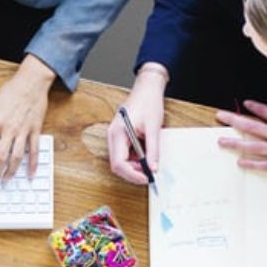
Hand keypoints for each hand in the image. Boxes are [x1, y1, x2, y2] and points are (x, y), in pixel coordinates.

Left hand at [0, 55, 53, 180]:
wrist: (32, 81)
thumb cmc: (11, 90)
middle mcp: (10, 129)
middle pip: (1, 156)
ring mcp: (24, 131)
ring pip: (17, 156)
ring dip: (11, 171)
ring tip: (6, 180)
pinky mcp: (36, 130)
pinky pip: (34, 150)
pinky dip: (33, 163)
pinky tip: (30, 174)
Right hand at [106, 64, 166, 183]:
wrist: (147, 88)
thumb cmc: (148, 103)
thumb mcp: (154, 128)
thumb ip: (153, 150)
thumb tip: (153, 168)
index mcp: (118, 134)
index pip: (119, 163)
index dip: (132, 174)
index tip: (147, 178)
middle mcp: (112, 137)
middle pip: (117, 165)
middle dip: (133, 172)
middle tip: (150, 173)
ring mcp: (115, 137)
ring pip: (120, 162)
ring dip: (134, 166)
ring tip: (149, 163)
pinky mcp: (119, 137)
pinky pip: (123, 154)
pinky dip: (134, 159)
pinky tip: (145, 156)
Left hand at [216, 100, 266, 168]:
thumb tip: (265, 119)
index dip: (257, 108)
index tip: (246, 103)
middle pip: (253, 127)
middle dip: (235, 121)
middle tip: (220, 116)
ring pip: (253, 146)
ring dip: (236, 143)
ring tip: (220, 141)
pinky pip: (262, 165)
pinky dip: (251, 164)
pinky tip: (239, 162)